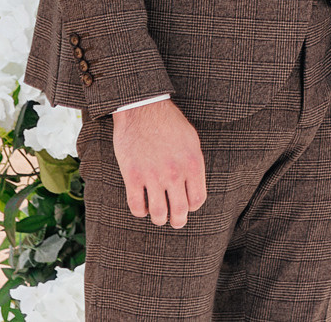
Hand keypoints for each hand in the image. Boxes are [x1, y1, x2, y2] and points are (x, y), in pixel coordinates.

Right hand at [112, 99, 206, 228]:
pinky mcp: (133, 176)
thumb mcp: (191, 141)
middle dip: (178, 221)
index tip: (187, 206)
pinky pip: (137, 206)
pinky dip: (140, 211)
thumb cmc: (169, 122)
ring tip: (158, 216)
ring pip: (158, 213)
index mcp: (193, 164)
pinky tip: (142, 206)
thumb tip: (193, 185)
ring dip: (159, 219)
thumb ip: (193, 164)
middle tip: (175, 221)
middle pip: (180, 211)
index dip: (192, 207)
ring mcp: (153, 176)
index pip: (198, 200)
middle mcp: (175, 173)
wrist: (143, 109)